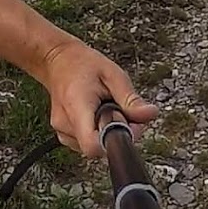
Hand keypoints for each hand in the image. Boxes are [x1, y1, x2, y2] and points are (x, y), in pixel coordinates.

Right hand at [40, 39, 158, 157]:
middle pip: (98, 147)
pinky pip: (86, 142)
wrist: (58, 61)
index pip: (93, 146)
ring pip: (93, 146)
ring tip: (104, 108)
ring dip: (105, 132)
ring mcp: (62, 131)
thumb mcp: (113, 74)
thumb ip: (130, 98)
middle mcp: (65, 123)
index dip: (115, 141)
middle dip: (116, 132)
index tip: (126, 126)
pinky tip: (95, 114)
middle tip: (120, 110)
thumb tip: (149, 115)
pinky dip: (96, 132)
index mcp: (77, 106)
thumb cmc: (83, 64)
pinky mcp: (63, 134)